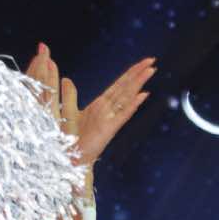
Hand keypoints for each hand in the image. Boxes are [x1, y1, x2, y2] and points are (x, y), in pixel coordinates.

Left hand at [69, 56, 154, 173]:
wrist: (71, 158)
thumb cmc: (70, 138)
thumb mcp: (68, 111)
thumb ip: (69, 95)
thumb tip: (66, 79)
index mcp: (100, 104)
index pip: (118, 85)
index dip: (130, 73)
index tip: (142, 62)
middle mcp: (107, 109)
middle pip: (126, 88)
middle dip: (138, 73)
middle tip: (152, 60)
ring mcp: (110, 118)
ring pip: (127, 97)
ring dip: (138, 84)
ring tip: (150, 71)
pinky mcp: (109, 129)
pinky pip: (123, 114)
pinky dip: (132, 104)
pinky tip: (143, 95)